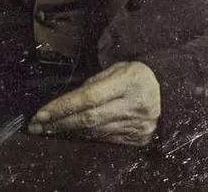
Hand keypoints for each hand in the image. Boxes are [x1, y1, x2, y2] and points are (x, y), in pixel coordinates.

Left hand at [28, 61, 159, 145]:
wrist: (169, 91)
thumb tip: (67, 102)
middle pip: (89, 118)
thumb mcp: (117, 69)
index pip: (89, 97)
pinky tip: (71, 133)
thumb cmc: (137, 75)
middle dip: (60, 122)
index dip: (63, 106)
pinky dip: (85, 136)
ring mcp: (137, 125)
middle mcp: (134, 105)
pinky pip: (105, 139)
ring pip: (95, 131)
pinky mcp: (137, 139)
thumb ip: (94, 83)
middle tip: (37, 125)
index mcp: (129, 81)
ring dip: (68, 132)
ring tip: (49, 129)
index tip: (41, 112)